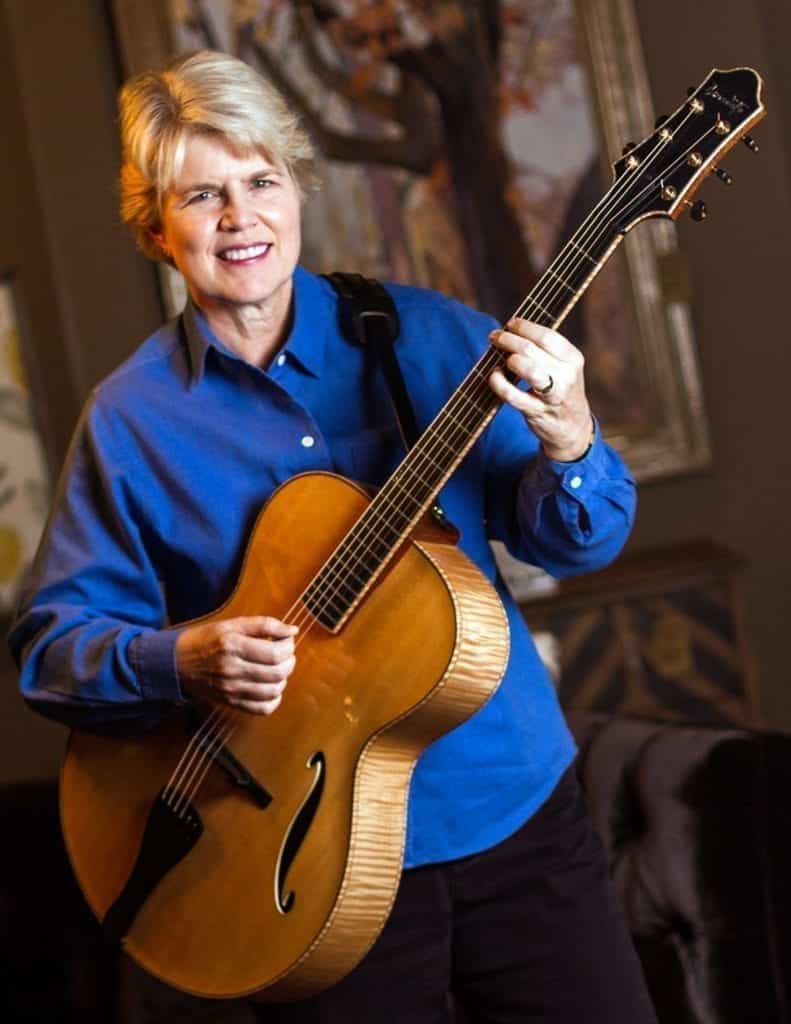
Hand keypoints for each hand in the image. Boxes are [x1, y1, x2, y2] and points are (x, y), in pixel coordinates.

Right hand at [175, 616, 297, 714]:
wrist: (177, 662)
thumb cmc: (206, 640)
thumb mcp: (231, 624)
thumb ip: (264, 625)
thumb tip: (292, 630)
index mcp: (232, 645)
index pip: (275, 653)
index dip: (288, 646)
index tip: (286, 640)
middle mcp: (232, 669)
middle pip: (277, 673)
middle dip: (289, 662)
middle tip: (285, 654)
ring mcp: (231, 689)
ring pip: (272, 692)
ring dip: (283, 679)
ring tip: (278, 669)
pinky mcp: (230, 702)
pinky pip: (261, 709)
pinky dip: (273, 700)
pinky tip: (271, 687)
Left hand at [488, 318, 593, 460]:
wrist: (572, 428)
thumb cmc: (561, 390)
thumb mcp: (564, 367)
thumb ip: (545, 350)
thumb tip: (513, 329)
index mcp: (573, 359)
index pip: (546, 336)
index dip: (524, 327)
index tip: (510, 324)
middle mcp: (566, 376)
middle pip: (531, 349)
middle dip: (508, 339)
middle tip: (495, 336)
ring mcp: (552, 395)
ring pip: (526, 368)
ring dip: (507, 358)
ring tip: (497, 354)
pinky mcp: (536, 412)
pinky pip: (511, 394)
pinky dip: (498, 382)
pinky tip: (494, 375)